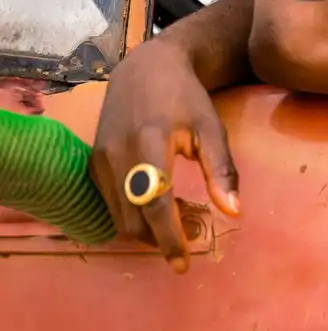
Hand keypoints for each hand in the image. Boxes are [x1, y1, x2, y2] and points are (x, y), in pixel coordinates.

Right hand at [89, 39, 239, 272]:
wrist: (146, 67)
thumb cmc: (186, 96)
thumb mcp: (210, 127)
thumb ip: (221, 170)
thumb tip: (233, 213)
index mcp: (150, 143)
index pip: (156, 206)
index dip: (169, 239)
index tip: (184, 263)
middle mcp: (117, 154)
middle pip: (133, 219)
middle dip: (158, 239)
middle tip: (186, 239)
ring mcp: (100, 159)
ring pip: (117, 216)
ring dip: (144, 230)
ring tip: (174, 223)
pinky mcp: (92, 161)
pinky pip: (109, 203)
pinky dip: (131, 214)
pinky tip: (154, 206)